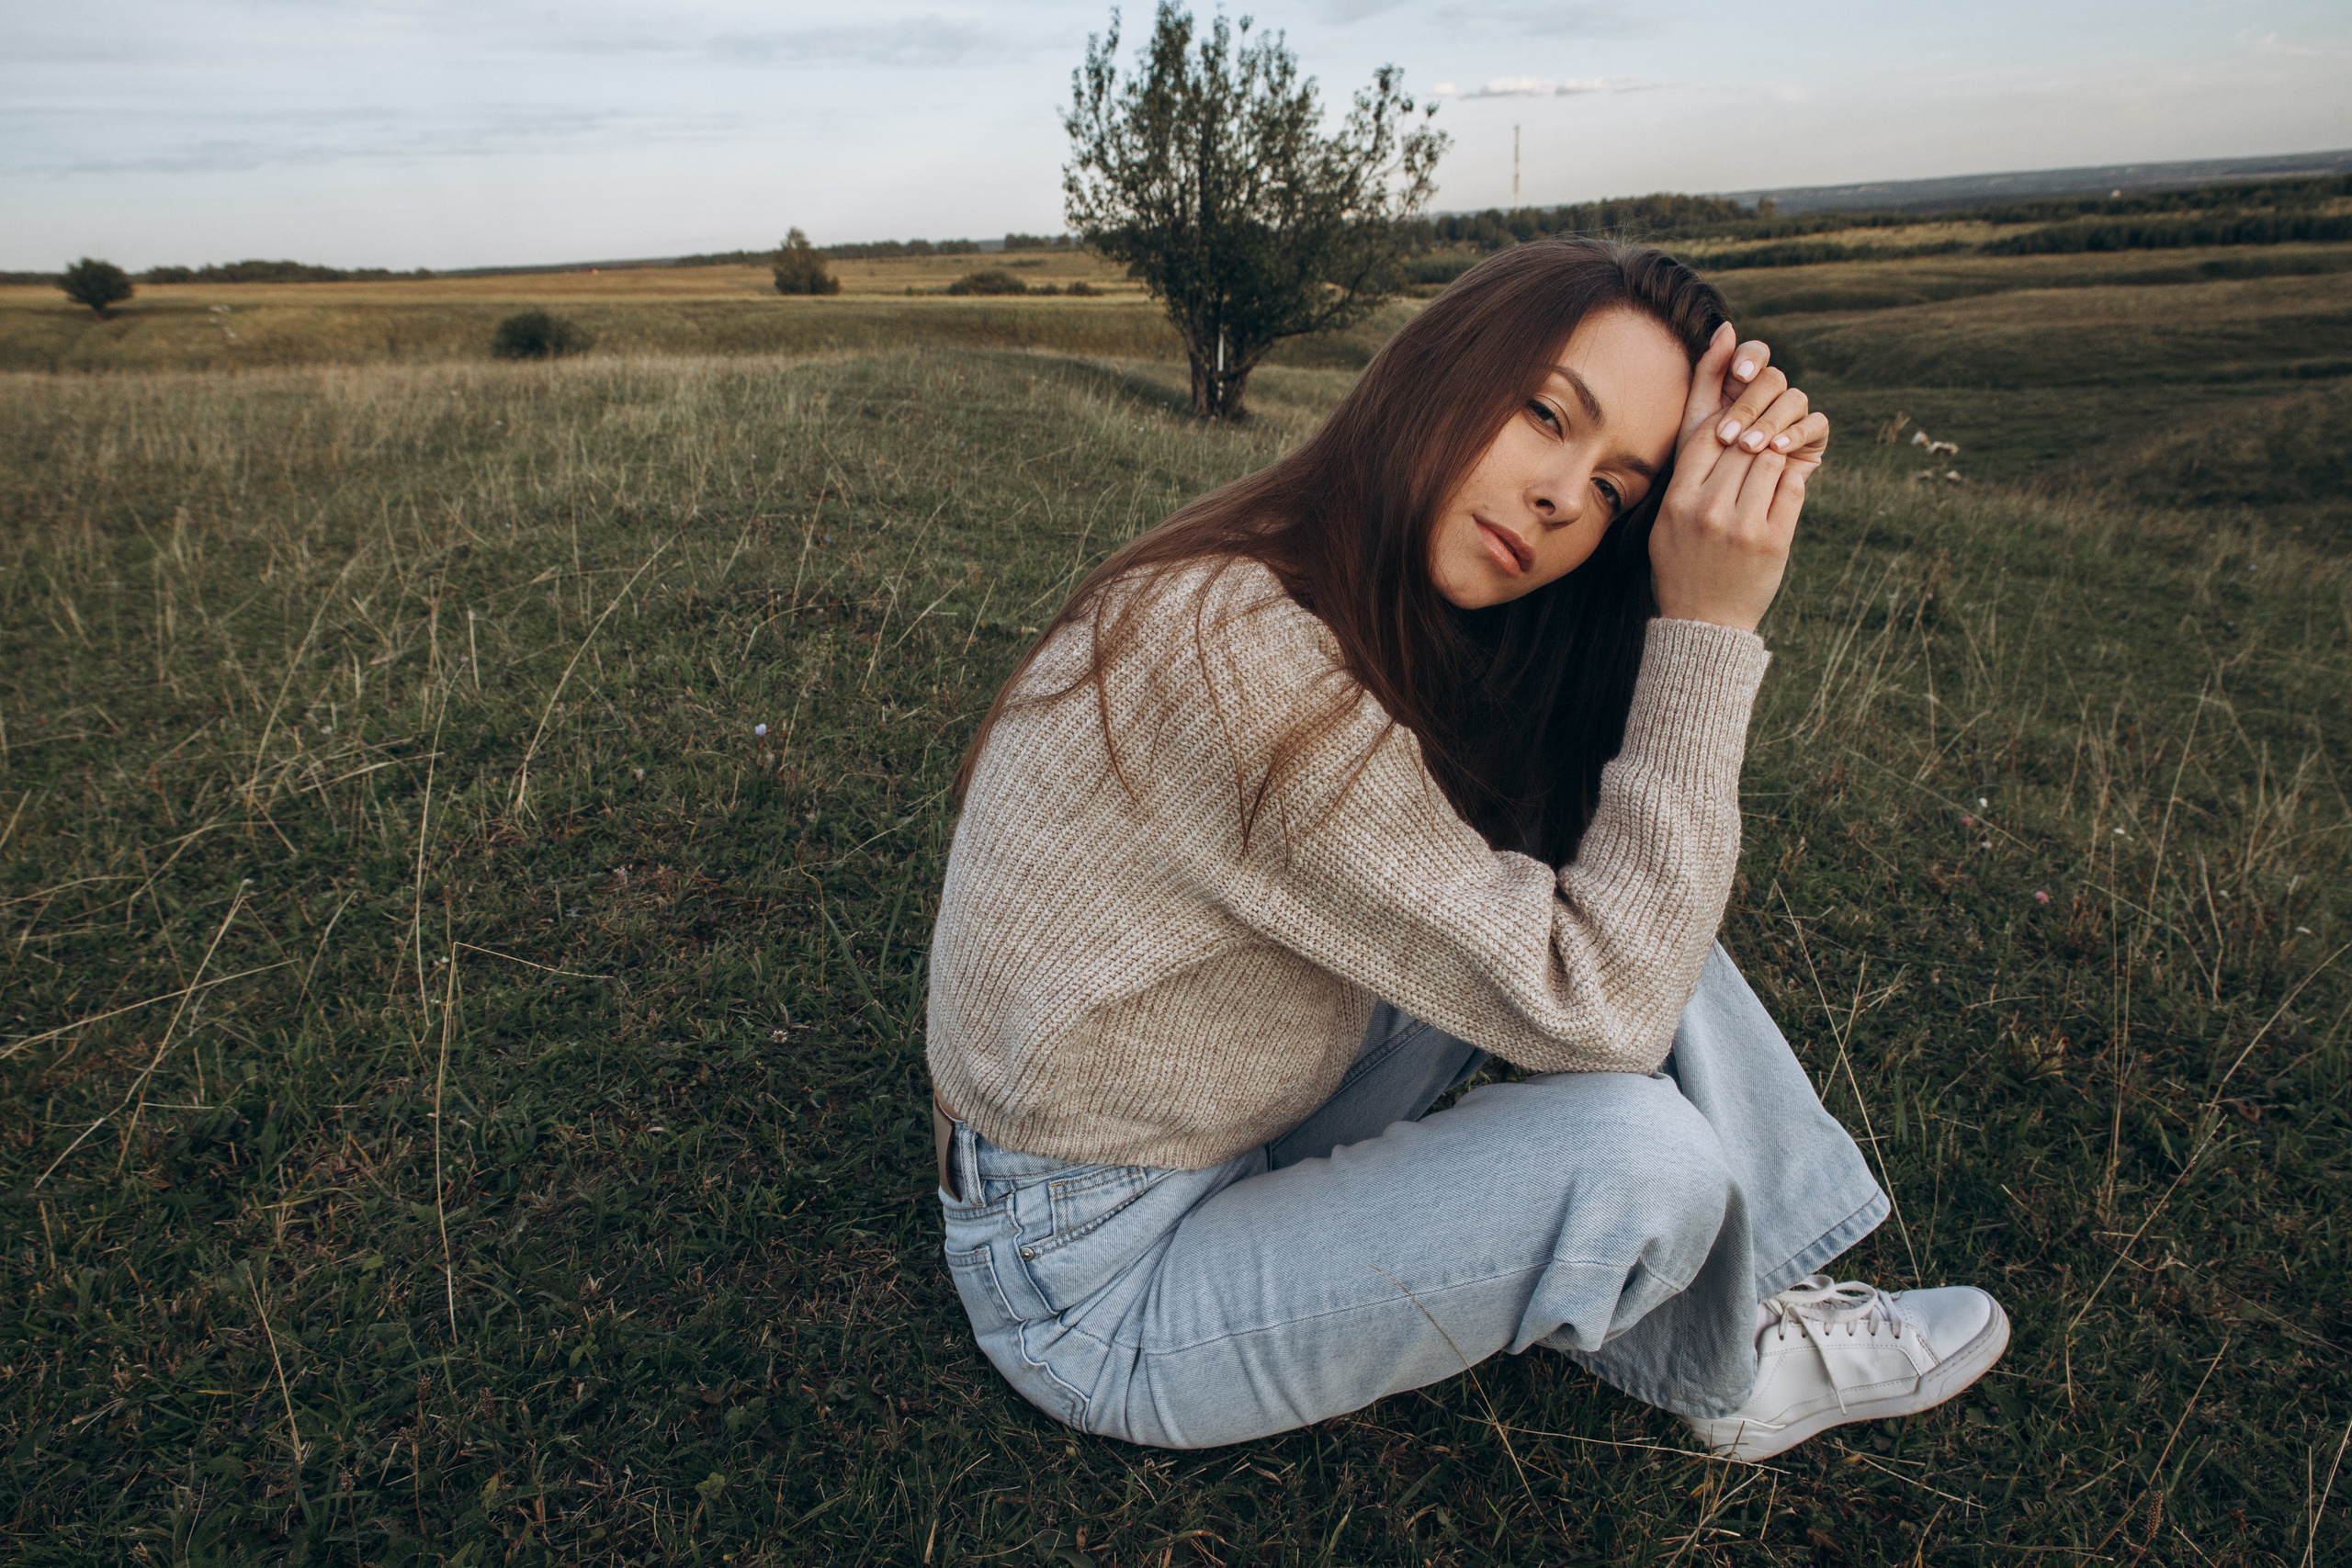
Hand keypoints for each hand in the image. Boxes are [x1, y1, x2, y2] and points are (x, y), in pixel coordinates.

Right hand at [1649, 323, 1829, 632]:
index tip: (1731, 346)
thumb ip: (1689, 475)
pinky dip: (1793, 477)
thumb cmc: (1684, 565)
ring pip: (1769, 457)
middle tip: (1766, 422)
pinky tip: (1788, 479)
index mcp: (1678, 499)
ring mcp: (1740, 524)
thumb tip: (1715, 426)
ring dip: (1777, 451)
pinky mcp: (1771, 540)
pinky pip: (1790, 487)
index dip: (1716, 388)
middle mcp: (1706, 508)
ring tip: (1774, 458)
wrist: (1703, 625)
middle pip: (1741, 438)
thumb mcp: (1669, 520)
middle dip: (1757, 425)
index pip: (1703, 430)